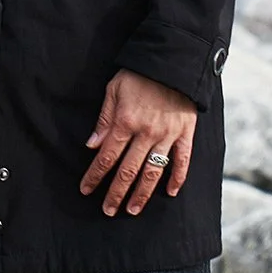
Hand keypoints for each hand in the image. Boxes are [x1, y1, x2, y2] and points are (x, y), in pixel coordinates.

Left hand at [79, 69, 196, 215]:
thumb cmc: (138, 74)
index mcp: (125, 122)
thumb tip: (92, 145)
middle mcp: (146, 133)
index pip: (106, 157)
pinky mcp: (185, 134)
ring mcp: (167, 136)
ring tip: (133, 210)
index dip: (95, 176)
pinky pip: (182, 161)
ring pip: (153, 172)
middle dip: (116, 193)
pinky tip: (170, 192)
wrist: (172, 62)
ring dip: (142, 193)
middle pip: (128, 170)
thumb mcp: (113, 90)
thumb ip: (104, 119)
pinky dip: (177, 178)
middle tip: (108, 210)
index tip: (86, 190)